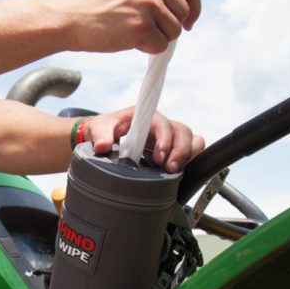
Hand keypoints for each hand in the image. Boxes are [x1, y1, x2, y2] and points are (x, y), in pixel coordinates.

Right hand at [54, 0, 201, 54]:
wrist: (69, 17)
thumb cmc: (97, 4)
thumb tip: (186, 8)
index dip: (193, 9)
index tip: (188, 22)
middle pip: (184, 12)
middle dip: (172, 26)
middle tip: (150, 31)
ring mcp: (147, 4)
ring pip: (174, 31)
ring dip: (158, 38)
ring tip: (132, 32)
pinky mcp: (141, 27)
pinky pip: (160, 46)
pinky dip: (147, 48)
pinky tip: (127, 40)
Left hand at [82, 107, 204, 172]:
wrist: (104, 135)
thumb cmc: (104, 128)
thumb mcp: (98, 128)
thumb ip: (100, 135)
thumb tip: (102, 146)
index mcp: (145, 116)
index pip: (163, 123)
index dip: (165, 139)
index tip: (159, 157)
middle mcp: (160, 124)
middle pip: (182, 132)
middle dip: (180, 151)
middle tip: (169, 169)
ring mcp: (168, 136)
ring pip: (190, 140)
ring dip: (186, 156)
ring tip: (174, 172)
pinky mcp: (170, 148)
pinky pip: (190, 150)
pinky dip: (190, 159)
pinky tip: (180, 171)